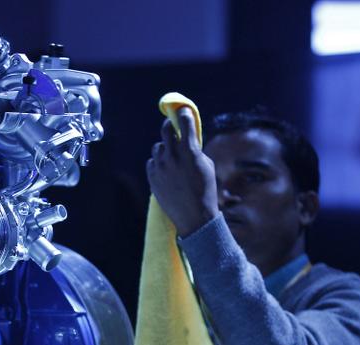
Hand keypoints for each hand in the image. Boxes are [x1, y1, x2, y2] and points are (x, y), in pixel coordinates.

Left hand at [146, 107, 218, 236]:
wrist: (194, 217)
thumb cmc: (206, 191)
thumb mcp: (207, 166)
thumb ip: (196, 150)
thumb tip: (188, 140)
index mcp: (189, 152)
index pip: (185, 124)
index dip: (184, 115)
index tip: (183, 112)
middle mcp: (172, 156)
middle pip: (165, 130)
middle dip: (170, 126)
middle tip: (172, 127)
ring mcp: (160, 167)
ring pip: (157, 147)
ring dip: (164, 148)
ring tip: (172, 157)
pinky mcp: (152, 177)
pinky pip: (151, 162)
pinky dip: (158, 163)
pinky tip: (166, 170)